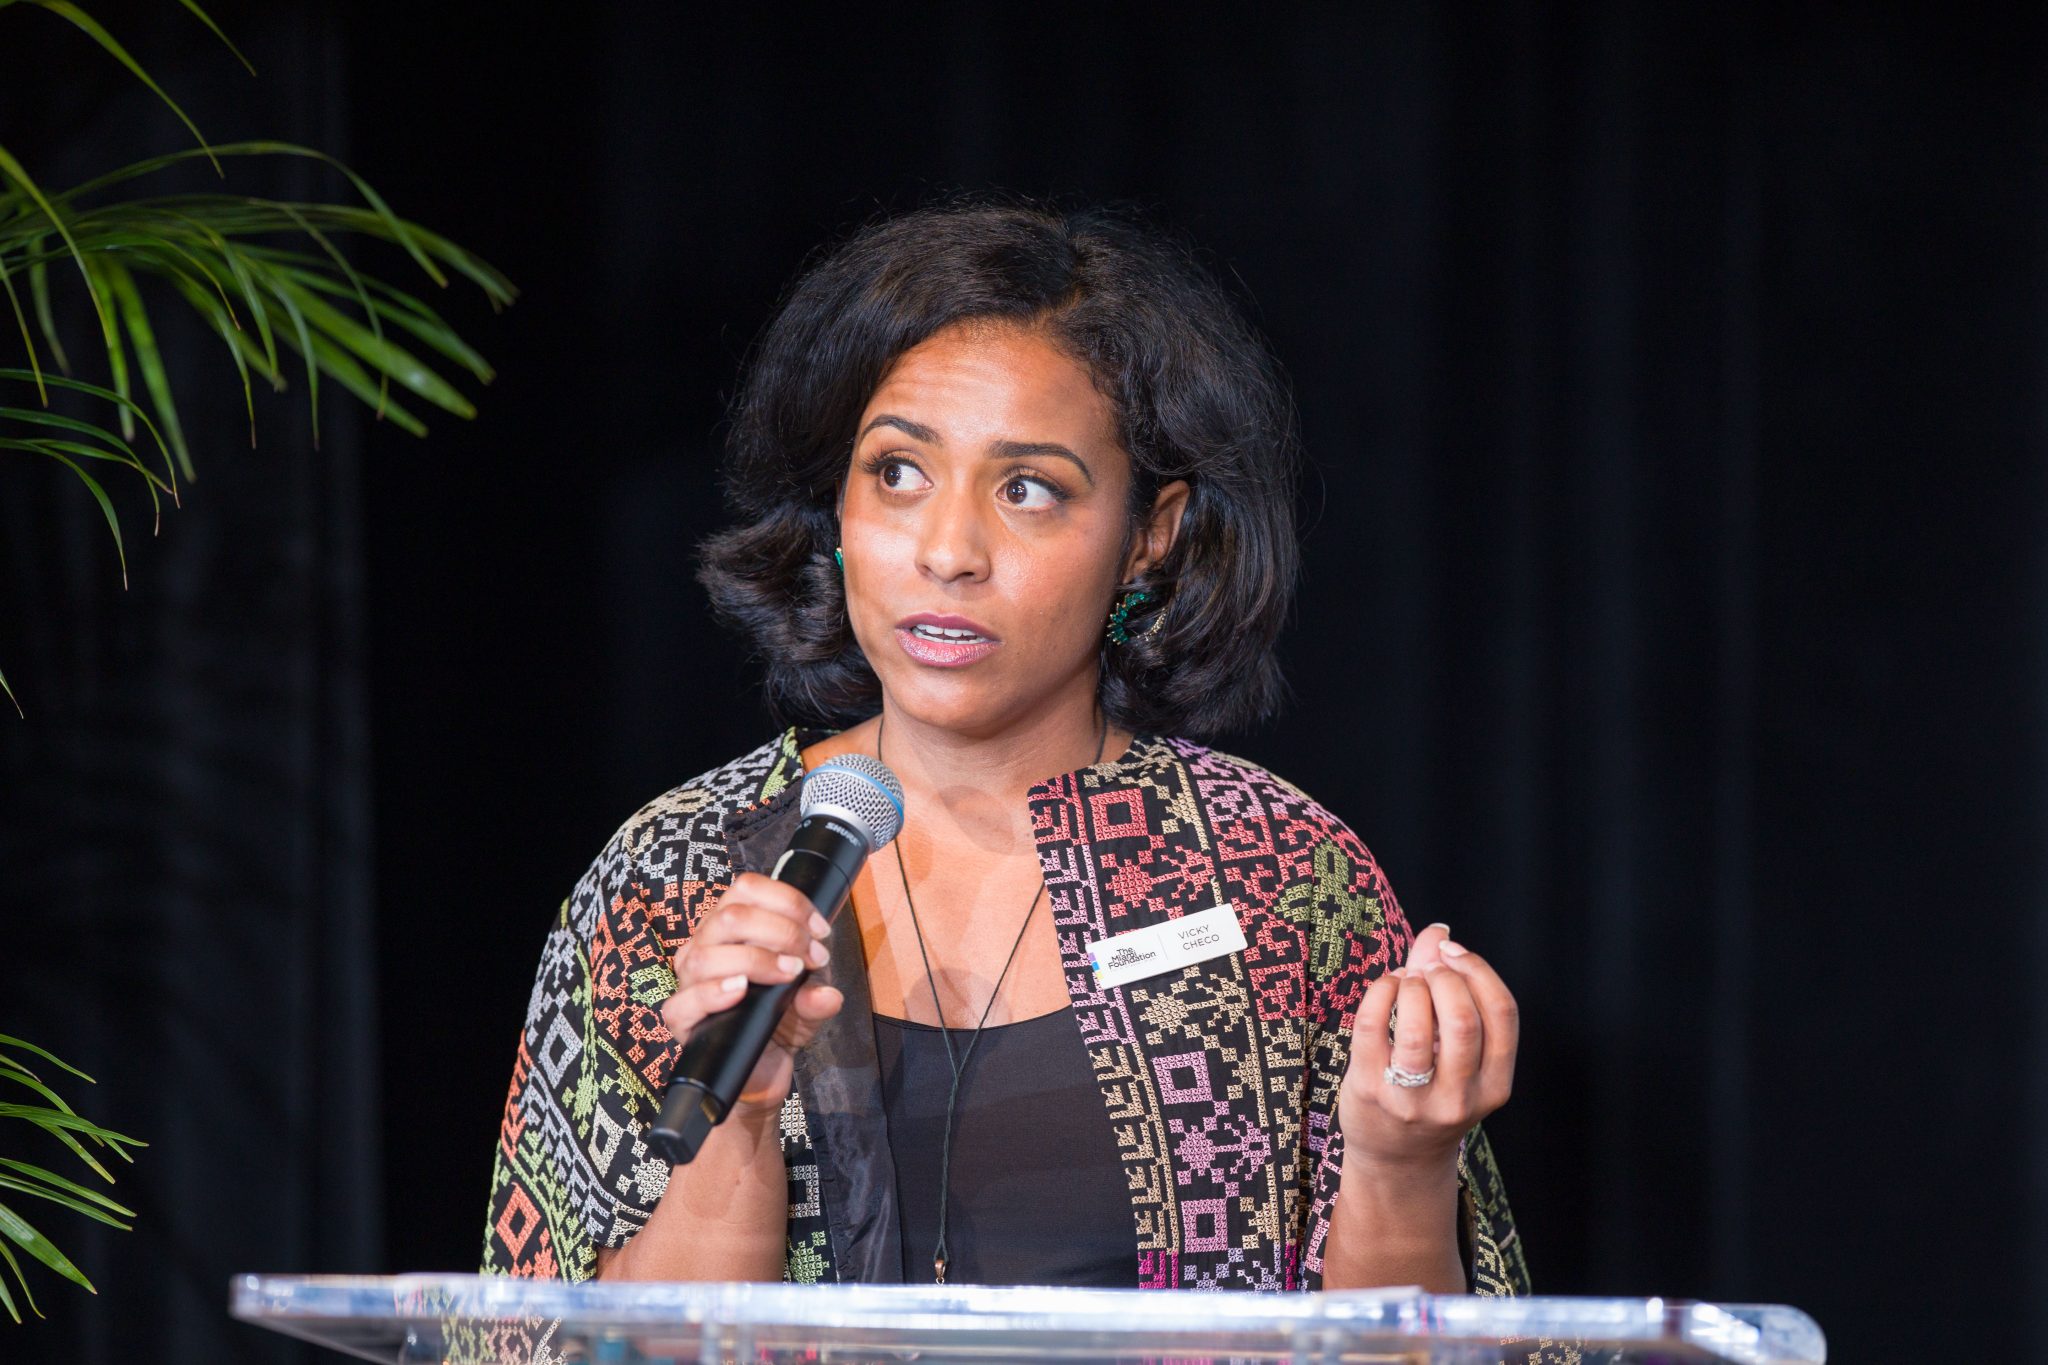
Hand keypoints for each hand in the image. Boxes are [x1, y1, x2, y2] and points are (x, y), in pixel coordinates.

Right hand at [659, 872, 843, 1117]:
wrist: (763, 1071)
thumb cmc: (779, 1022)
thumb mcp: (809, 1002)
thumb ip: (818, 995)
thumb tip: (826, 995)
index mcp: (730, 928)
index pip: (746, 888)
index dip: (788, 901)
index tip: (820, 931)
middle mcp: (705, 947)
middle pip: (731, 915)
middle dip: (782, 931)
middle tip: (811, 959)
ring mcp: (689, 982)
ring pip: (708, 952)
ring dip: (756, 958)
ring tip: (788, 974)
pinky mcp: (681, 1019)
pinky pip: (685, 1000)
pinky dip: (714, 992)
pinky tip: (740, 990)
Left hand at [1338, 923, 1518, 1174]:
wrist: (1397, 1162)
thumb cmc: (1432, 1094)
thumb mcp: (1457, 1055)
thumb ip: (1452, 990)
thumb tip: (1439, 931)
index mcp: (1495, 1085)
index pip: (1503, 1014)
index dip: (1479, 970)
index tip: (1453, 952)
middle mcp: (1460, 1096)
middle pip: (1463, 1018)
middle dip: (1443, 976)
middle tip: (1427, 968)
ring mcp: (1414, 1099)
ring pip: (1419, 1025)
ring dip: (1410, 986)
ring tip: (1405, 981)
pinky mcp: (1371, 1092)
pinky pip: (1373, 1027)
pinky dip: (1379, 992)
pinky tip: (1384, 988)